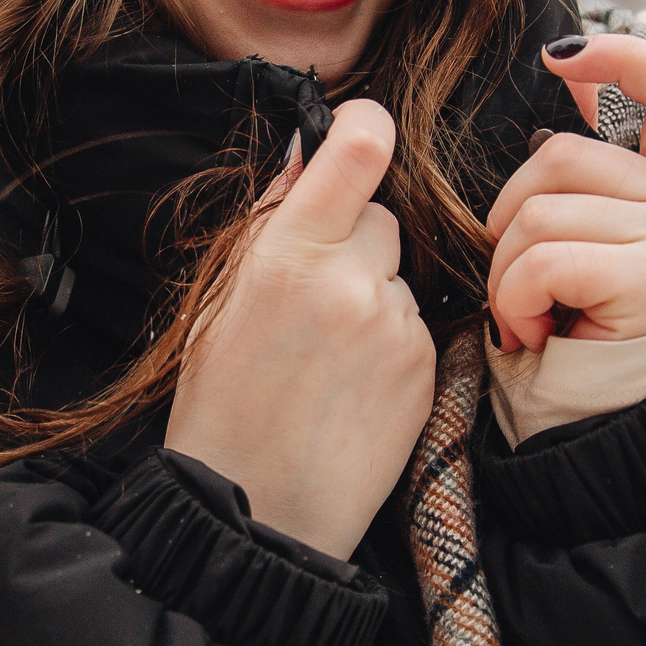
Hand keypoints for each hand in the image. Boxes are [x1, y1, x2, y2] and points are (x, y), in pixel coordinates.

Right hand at [165, 100, 436, 559]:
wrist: (257, 517)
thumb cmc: (220, 410)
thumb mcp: (219, 305)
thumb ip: (270, 222)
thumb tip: (305, 149)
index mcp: (285, 256)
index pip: (361, 147)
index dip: (364, 128)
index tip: (358, 135)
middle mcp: (351, 282)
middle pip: (382, 216)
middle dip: (355, 240)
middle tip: (312, 298)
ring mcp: (396, 327)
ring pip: (399, 274)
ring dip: (373, 296)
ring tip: (326, 359)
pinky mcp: (426, 368)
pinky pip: (415, 325)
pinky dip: (390, 344)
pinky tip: (351, 387)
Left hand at [485, 29, 645, 352]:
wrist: (607, 422)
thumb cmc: (581, 327)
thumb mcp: (585, 237)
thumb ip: (582, 169)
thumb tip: (566, 61)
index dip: (622, 57)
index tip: (560, 58)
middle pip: (558, 157)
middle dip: (509, 222)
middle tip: (526, 287)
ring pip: (537, 214)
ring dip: (506, 274)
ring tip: (532, 316)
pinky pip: (542, 262)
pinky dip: (514, 301)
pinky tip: (535, 333)